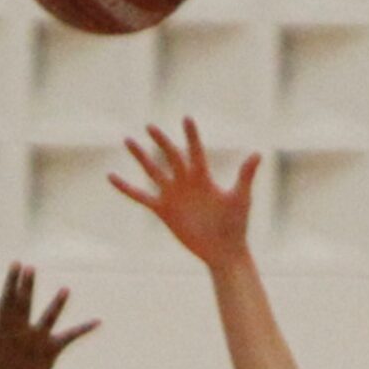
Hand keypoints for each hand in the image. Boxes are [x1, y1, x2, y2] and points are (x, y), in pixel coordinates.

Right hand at [0, 263, 96, 368]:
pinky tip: (98, 321)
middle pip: (24, 306)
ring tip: (66, 290)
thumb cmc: (4, 360)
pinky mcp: (52, 350)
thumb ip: (4, 318)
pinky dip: (84, 329)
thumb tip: (11, 296)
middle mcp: (20, 333)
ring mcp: (36, 342)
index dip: (12, 281)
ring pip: (48, 319)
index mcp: (3, 328)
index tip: (17, 263)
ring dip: (57, 305)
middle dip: (27, 287)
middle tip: (31, 268)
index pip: (7, 300)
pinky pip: (70, 337)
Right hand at [110, 118, 259, 267]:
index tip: (186, 118)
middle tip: (149, 126)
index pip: (195, 151)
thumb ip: (245, 175)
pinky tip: (111, 177)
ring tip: (127, 141)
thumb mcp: (240, 198)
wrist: (223, 250)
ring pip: (152, 171)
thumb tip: (257, 154)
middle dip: (160, 142)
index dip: (191, 136)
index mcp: (203, 177)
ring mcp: (172, 195)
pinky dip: (126, 188)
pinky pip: (140, 196)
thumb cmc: (236, 225)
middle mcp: (186, 182)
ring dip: (140, 157)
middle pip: (170, 156)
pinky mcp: (162, 210)